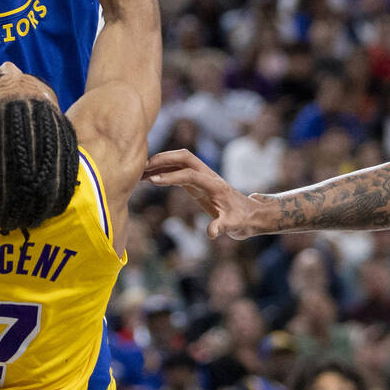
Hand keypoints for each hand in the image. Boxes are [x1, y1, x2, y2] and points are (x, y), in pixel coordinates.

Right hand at [143, 149, 259, 238]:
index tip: (154, 181)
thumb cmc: (242, 220)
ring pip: (179, 162)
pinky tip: (148, 179)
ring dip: (160, 163)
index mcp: (215, 184)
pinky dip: (162, 172)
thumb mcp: (234, 226)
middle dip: (163, 158)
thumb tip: (211, 233)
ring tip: (139, 172)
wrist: (250, 215)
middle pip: (184, 157)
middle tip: (143, 167)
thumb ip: (222, 227)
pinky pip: (177, 172)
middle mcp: (208, 176)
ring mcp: (201, 177)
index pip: (190, 174)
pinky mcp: (196, 182)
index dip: (172, 176)